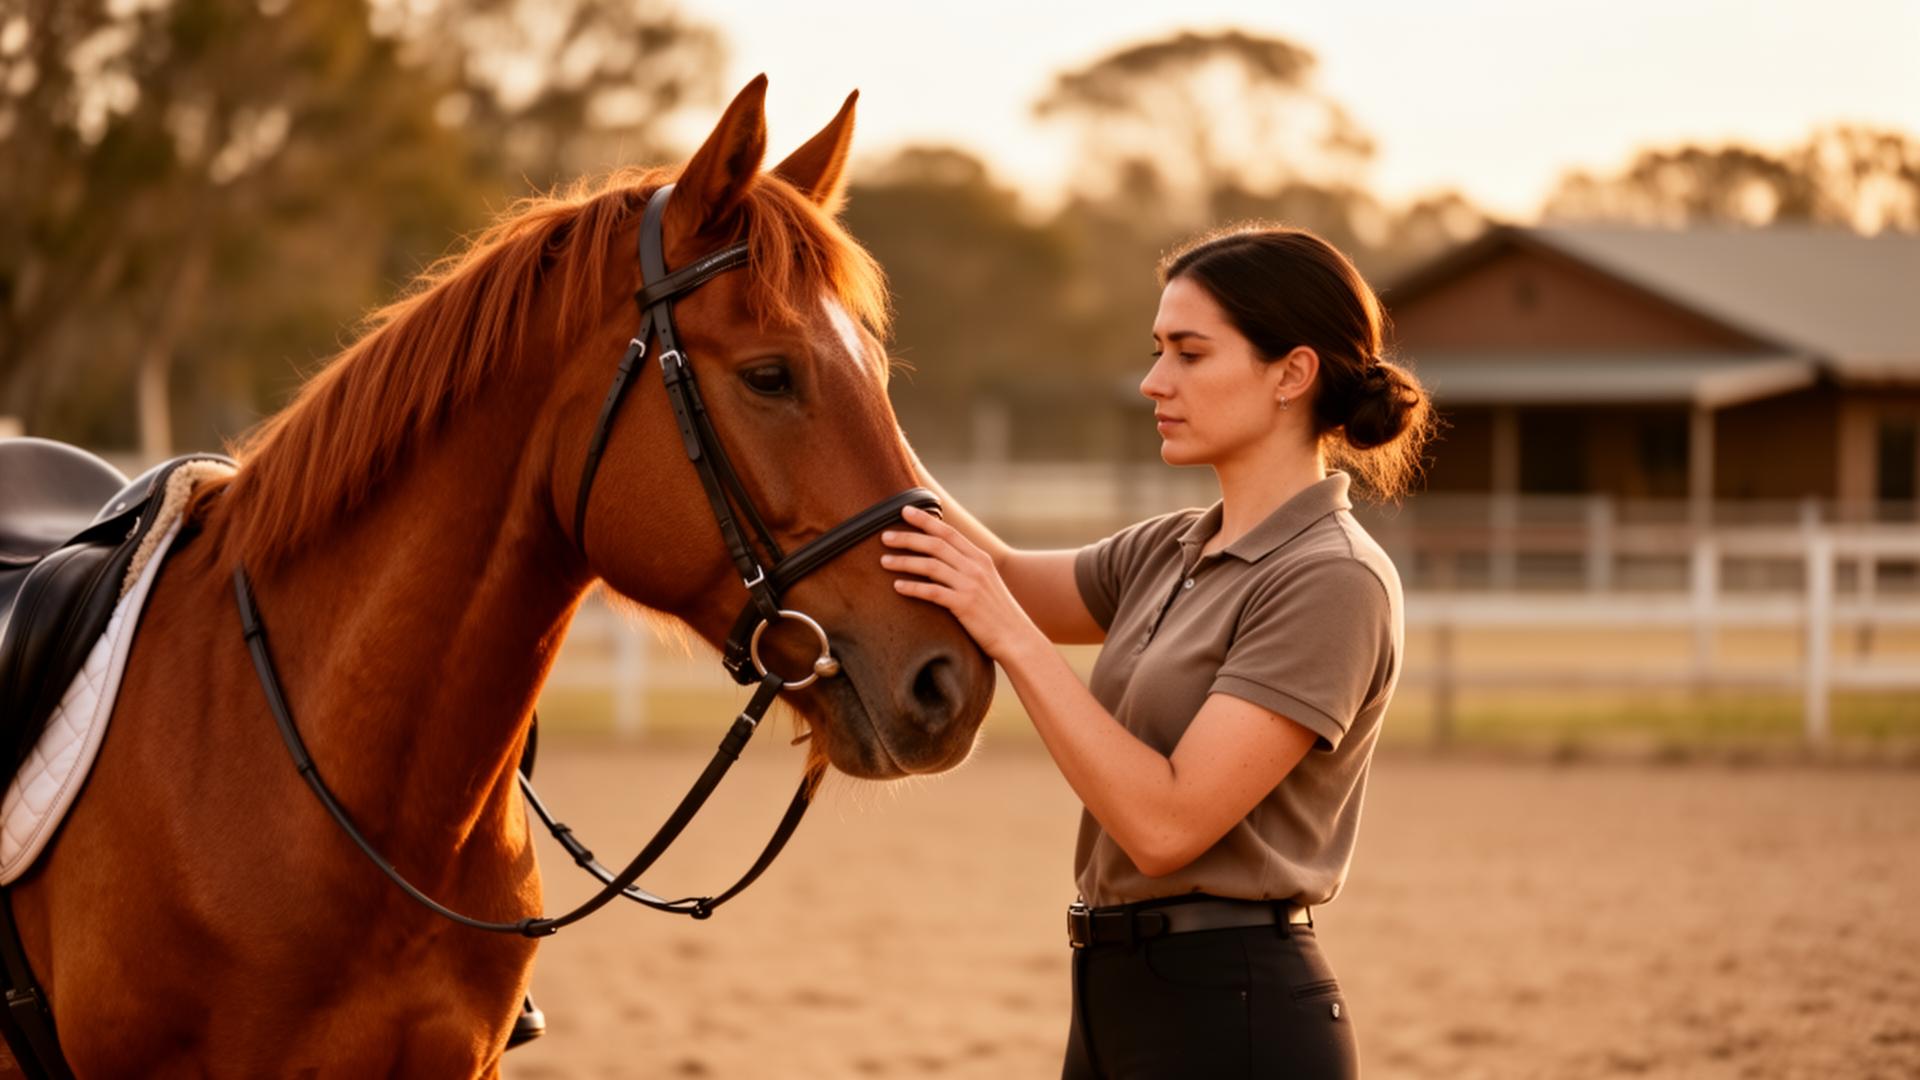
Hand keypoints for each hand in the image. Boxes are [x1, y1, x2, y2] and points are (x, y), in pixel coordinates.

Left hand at [881, 505, 1039, 662]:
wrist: (1016, 637)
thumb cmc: (998, 612)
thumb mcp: (987, 582)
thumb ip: (967, 567)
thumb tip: (940, 558)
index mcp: (980, 558)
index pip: (949, 532)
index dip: (925, 520)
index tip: (904, 510)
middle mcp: (975, 567)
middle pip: (935, 545)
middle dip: (908, 538)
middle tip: (885, 536)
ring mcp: (970, 585)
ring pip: (930, 566)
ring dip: (904, 561)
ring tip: (884, 561)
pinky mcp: (964, 605)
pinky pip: (932, 592)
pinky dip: (913, 587)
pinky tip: (897, 586)